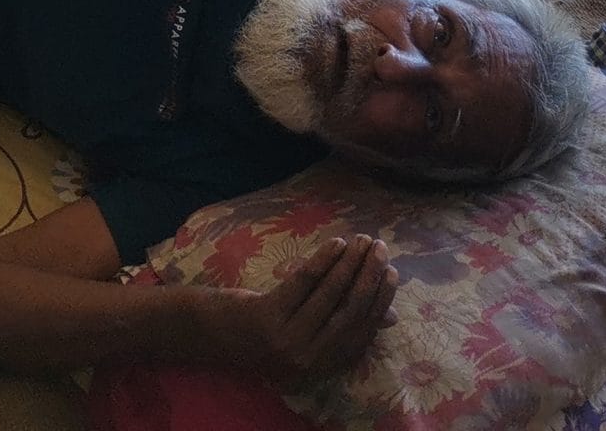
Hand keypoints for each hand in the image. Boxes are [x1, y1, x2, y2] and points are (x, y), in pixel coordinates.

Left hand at [233, 235, 396, 387]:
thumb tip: (391, 317)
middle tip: (380, 249)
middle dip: (369, 277)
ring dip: (350, 264)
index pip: (362, 331)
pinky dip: (323, 260)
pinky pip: (304, 283)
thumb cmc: (268, 332)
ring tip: (362, 241)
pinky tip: (336, 243)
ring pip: (329, 295)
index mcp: (323, 366)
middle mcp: (308, 359)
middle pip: (349, 312)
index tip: (391, 272)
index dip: (381, 301)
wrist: (214, 335)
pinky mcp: (268, 316)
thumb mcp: (308, 336)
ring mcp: (287, 339)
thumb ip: (345, 329)